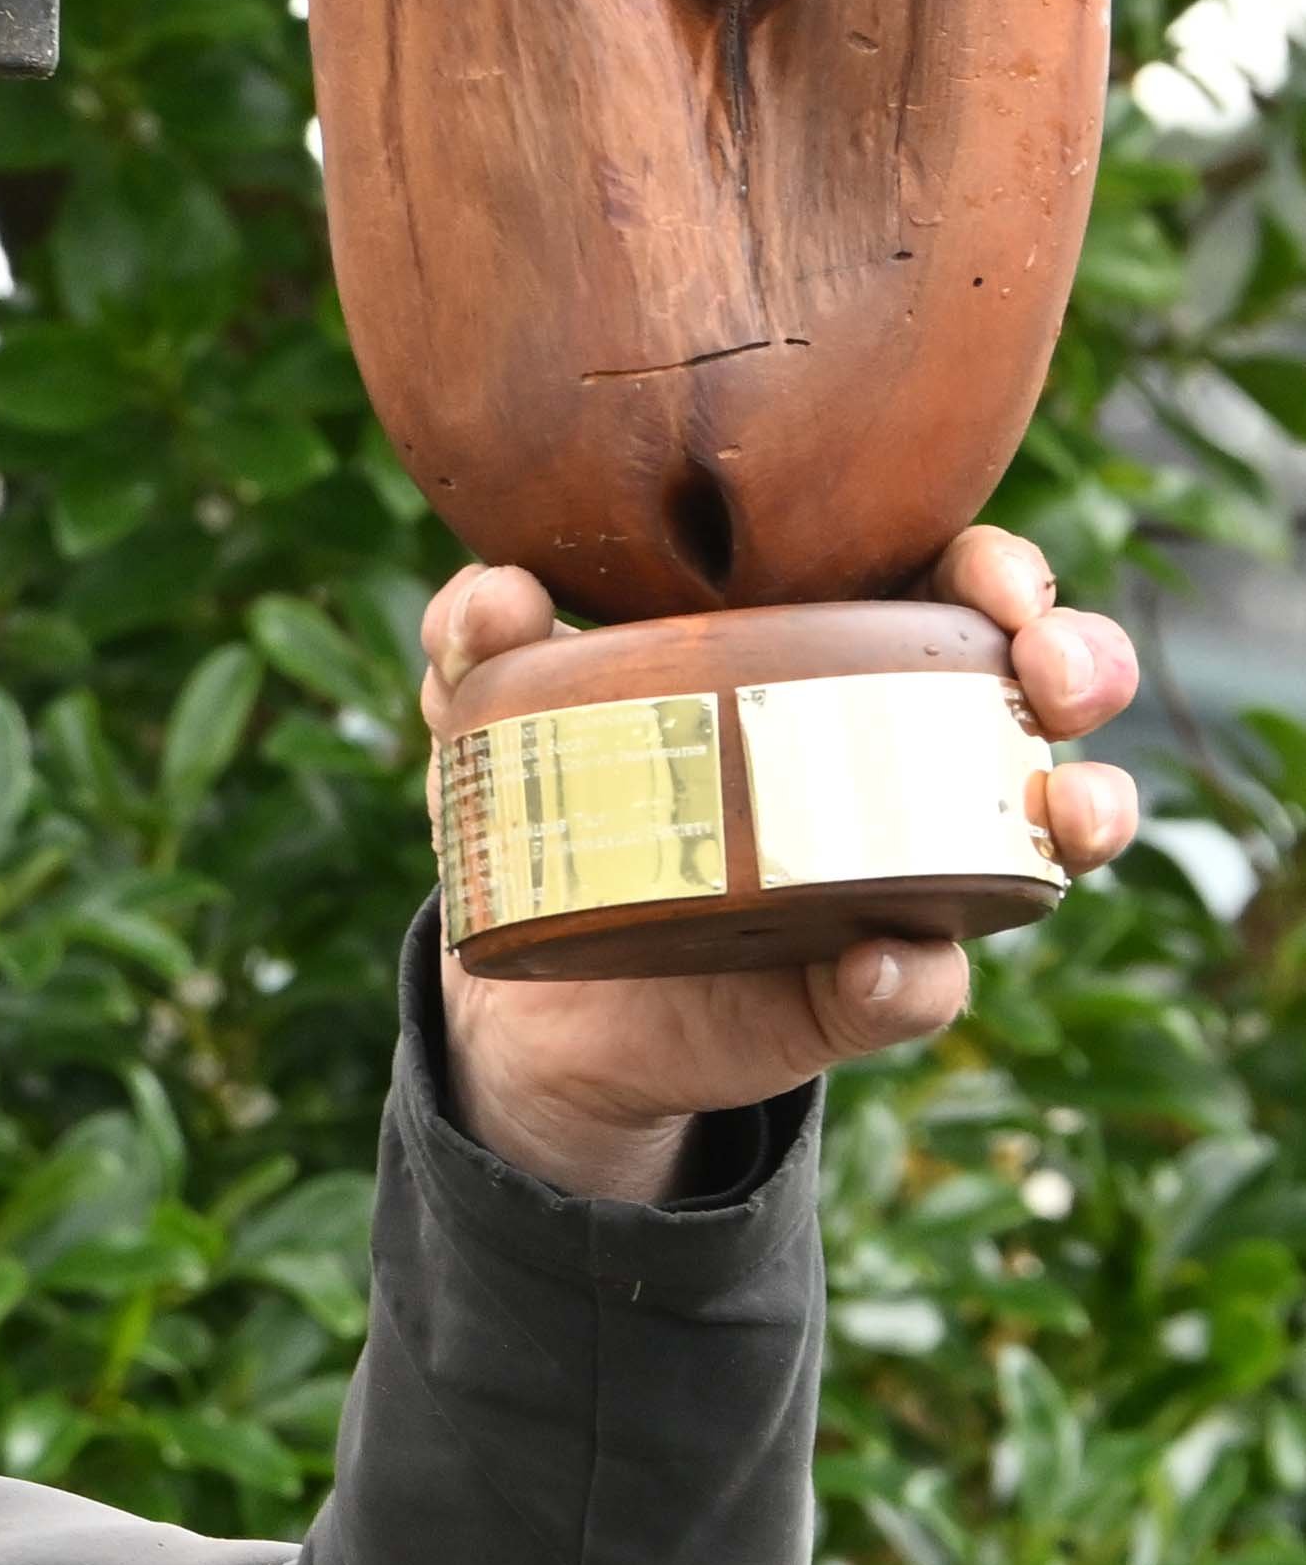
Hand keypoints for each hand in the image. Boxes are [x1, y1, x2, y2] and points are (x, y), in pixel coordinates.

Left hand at [422, 527, 1143, 1202]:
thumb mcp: (496, 717)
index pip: (948, 584)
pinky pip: (917, 986)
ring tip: (1062, 810)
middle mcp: (899, 755)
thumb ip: (481, 644)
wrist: (530, 994)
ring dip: (1081, 810)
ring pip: (1042, 833)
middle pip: (1042, 688)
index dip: (998, 570)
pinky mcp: (856, 988)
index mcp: (828, 656)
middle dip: (1084, 663)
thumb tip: (494, 596)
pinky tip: (881, 962)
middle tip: (1053, 677)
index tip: (998, 583)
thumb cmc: (553, 806)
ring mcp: (900, 874)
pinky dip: (912, 978)